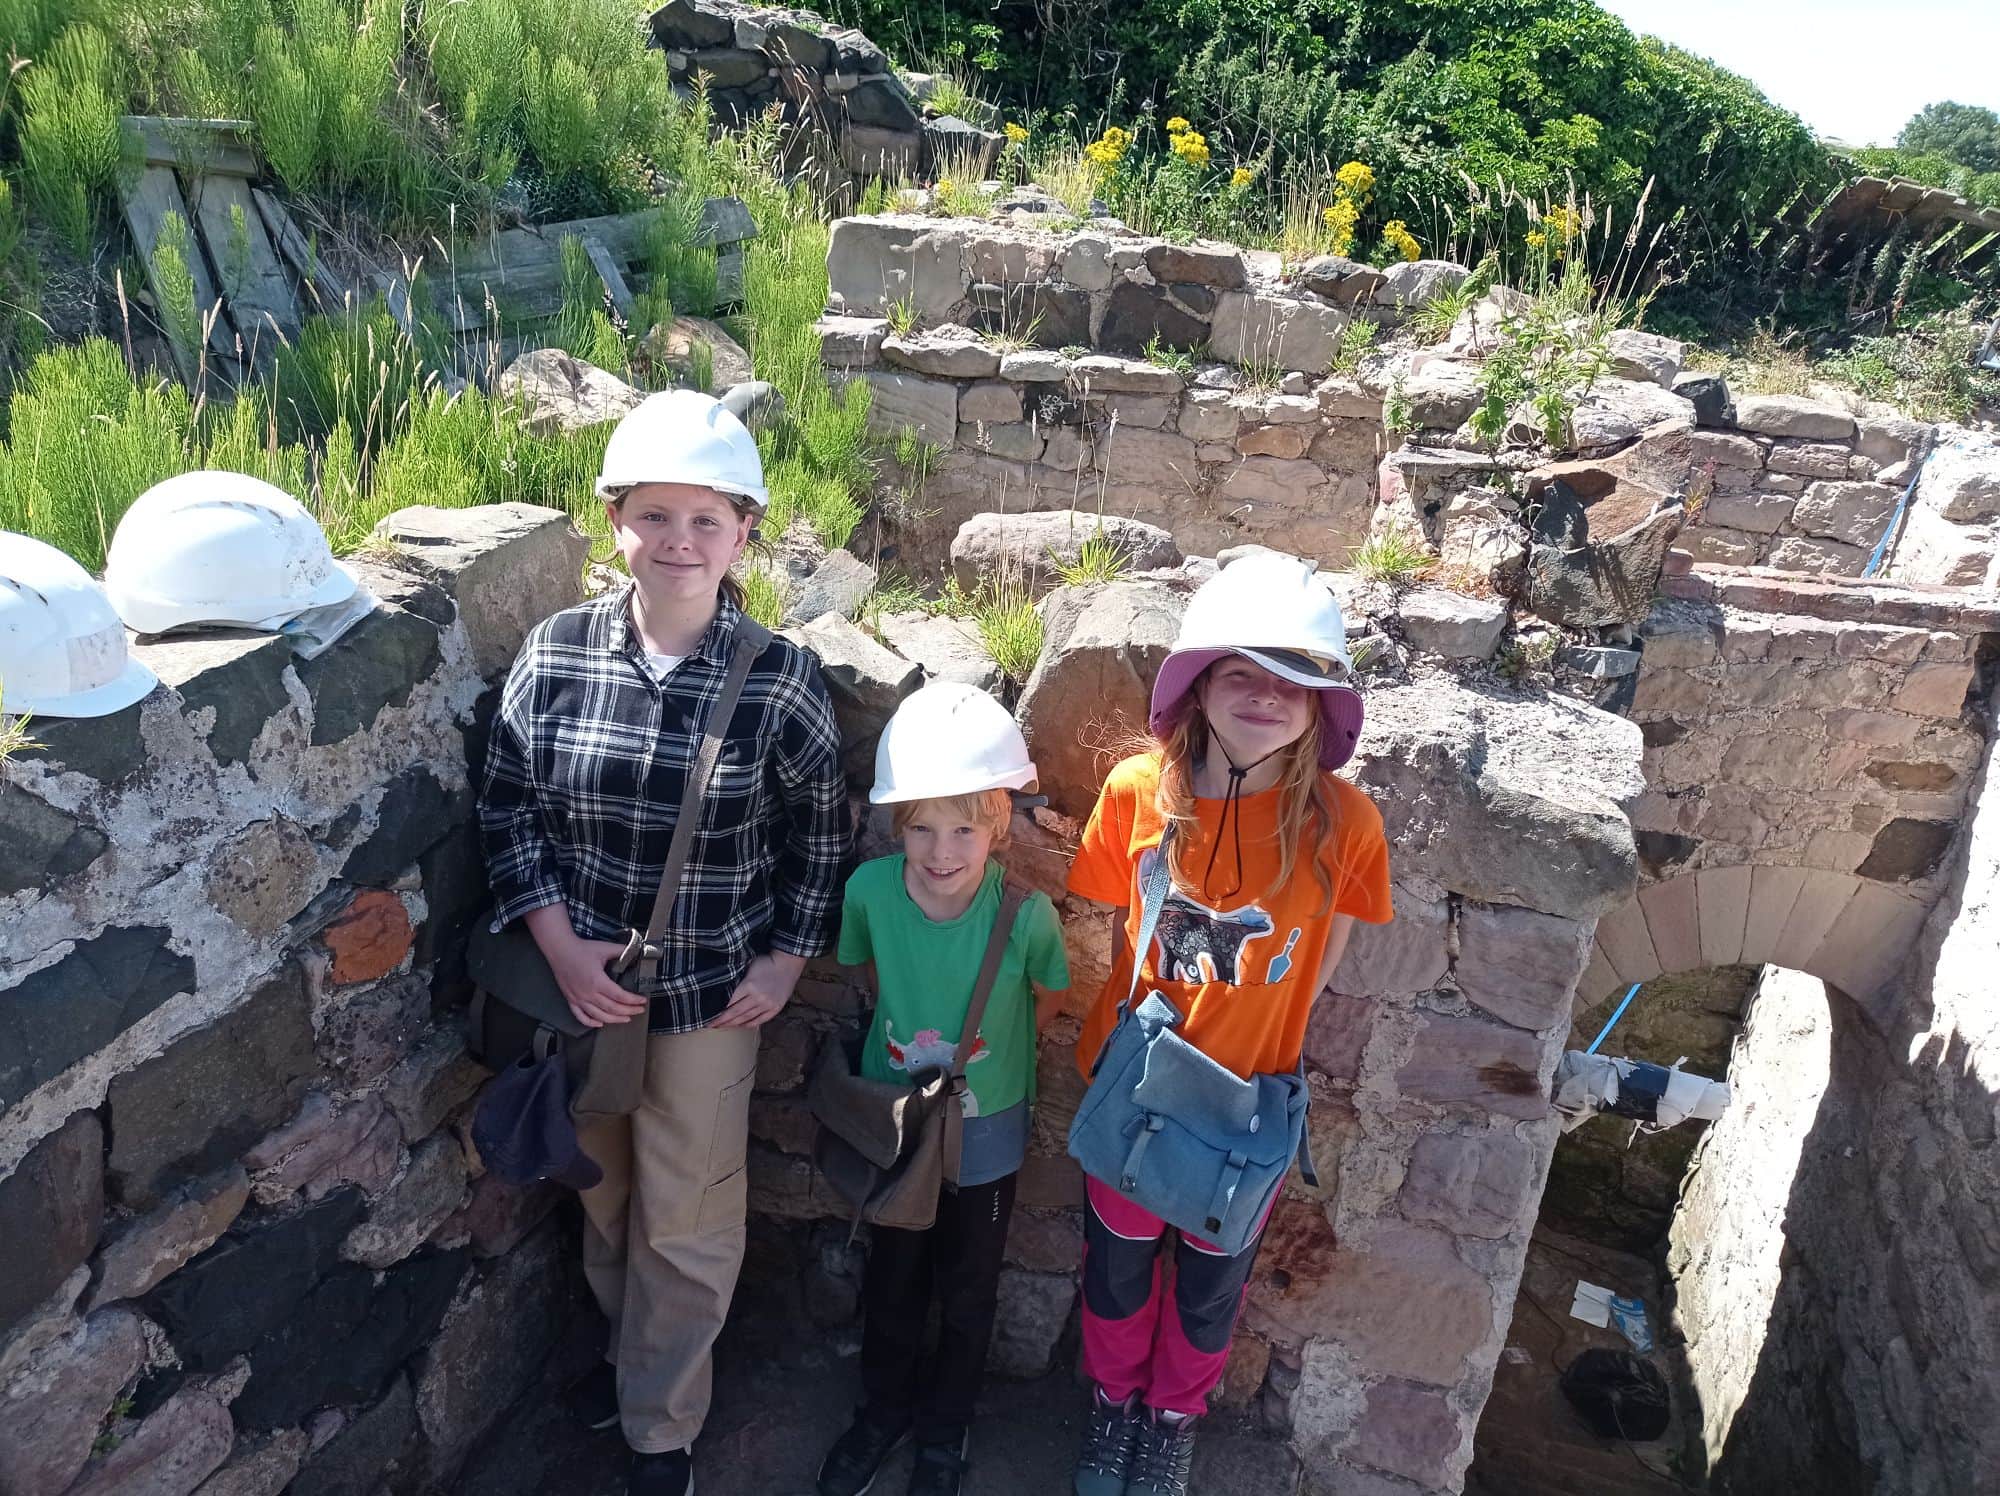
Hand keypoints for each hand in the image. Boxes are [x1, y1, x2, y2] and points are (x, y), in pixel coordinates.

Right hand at [524, 908, 648, 1028]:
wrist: (560, 950)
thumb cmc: (581, 949)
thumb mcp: (605, 948)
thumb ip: (622, 951)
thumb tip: (635, 952)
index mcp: (597, 981)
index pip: (620, 996)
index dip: (633, 1001)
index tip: (642, 1001)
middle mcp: (588, 993)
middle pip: (612, 1008)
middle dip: (628, 1011)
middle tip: (639, 1010)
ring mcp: (578, 998)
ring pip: (598, 1015)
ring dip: (614, 1019)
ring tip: (626, 1018)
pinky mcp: (570, 999)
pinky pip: (580, 1016)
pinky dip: (590, 1022)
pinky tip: (599, 1023)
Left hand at [712, 952, 800, 1028]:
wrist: (787, 964)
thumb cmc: (766, 963)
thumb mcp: (748, 968)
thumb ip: (738, 981)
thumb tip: (724, 993)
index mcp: (749, 985)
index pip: (730, 1003)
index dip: (720, 1013)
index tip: (711, 1018)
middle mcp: (758, 997)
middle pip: (737, 1013)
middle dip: (723, 1021)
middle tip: (712, 1026)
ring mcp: (768, 1004)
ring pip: (747, 1018)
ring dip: (734, 1024)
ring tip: (724, 1027)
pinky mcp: (775, 1008)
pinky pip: (760, 1020)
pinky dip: (749, 1024)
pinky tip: (741, 1026)